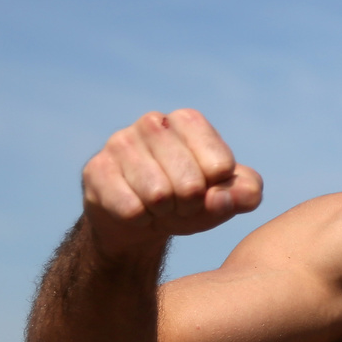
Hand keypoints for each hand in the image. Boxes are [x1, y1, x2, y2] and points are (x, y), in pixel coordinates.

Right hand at [82, 108, 262, 255]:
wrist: (138, 219)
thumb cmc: (189, 201)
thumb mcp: (226, 198)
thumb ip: (246, 194)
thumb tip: (222, 198)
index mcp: (189, 121)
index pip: (220, 167)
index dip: (217, 192)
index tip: (205, 190)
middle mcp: (154, 122)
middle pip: (191, 185)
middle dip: (189, 206)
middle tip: (179, 204)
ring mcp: (120, 142)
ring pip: (158, 196)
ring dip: (163, 214)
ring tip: (158, 207)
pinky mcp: (95, 169)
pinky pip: (130, 209)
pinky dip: (139, 221)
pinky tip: (134, 209)